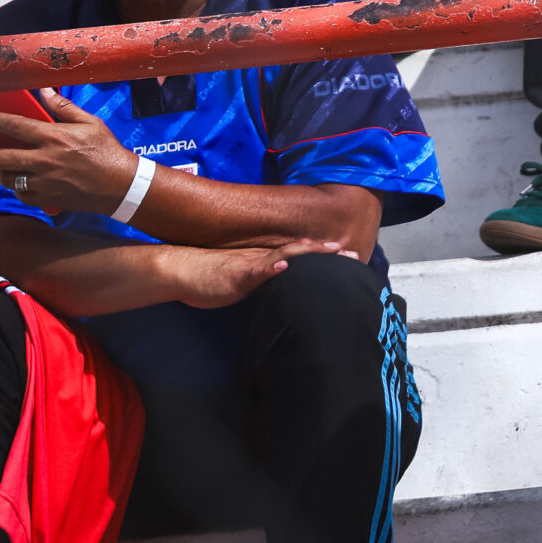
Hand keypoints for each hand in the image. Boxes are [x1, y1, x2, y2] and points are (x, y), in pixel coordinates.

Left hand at [0, 90, 145, 214]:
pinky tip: (25, 181)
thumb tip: (44, 91)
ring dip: (4, 170)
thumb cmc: (108, 151)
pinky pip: (20, 193)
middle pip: (1, 156)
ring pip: (7, 177)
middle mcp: (44, 159)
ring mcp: (43, 181)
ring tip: (9, 165)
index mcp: (54, 137)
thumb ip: (63, 108)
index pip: (15, 125)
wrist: (121, 184)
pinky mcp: (45, 198)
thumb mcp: (91, 123)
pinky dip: (19, 188)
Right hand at [168, 240, 351, 308]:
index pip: (305, 257)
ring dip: (309, 252)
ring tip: (331, 251)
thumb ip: (271, 282)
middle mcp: (266, 258)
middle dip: (329, 253)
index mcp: (270, 262)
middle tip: (356, 254)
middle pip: (303, 252)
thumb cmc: (215, 278)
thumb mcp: (250, 282)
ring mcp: (252, 265)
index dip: (328, 257)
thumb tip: (292, 290)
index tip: (354, 257)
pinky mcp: (237, 275)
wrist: (185, 272)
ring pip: (285, 254)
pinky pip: (256, 269)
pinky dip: (271, 266)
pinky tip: (284, 264)